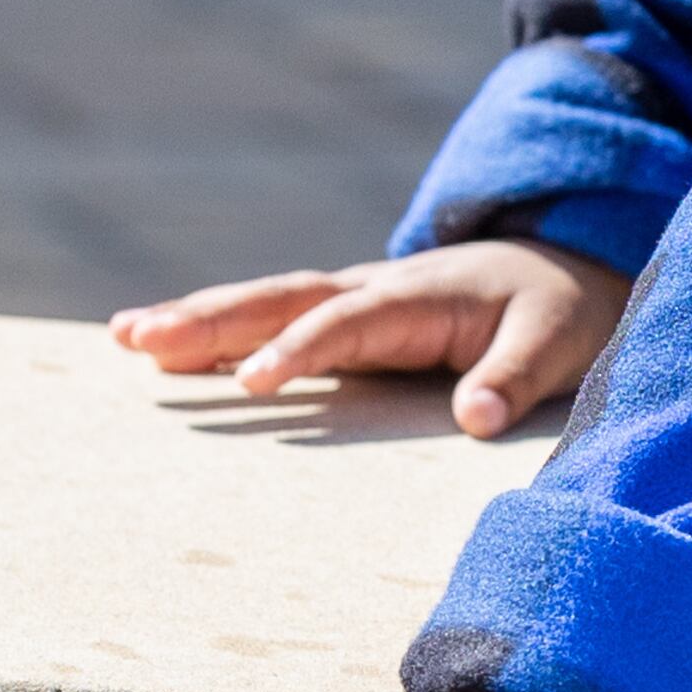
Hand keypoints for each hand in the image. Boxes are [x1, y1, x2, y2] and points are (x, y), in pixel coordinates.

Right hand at [110, 238, 625, 439]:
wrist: (565, 271)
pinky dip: (217, 328)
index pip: (347, 323)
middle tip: (142, 340)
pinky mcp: (346, 318)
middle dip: (213, 320)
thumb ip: (515, 378)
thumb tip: (477, 420)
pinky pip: (272, 320)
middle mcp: (373, 290)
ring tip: (126, 338)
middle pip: (282, 300)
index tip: (252, 384)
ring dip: (198, 318)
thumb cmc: (561, 313)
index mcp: (418, 297)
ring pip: (265, 304)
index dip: (298, 350)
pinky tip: (157, 347)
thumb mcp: (556, 344)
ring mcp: (353, 301)